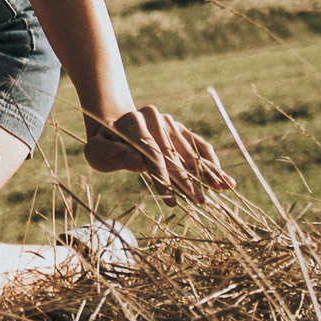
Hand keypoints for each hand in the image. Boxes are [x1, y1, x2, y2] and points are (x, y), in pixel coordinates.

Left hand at [84, 105, 234, 202]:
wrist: (112, 126)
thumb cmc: (102, 145)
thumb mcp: (97, 151)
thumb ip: (115, 155)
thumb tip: (138, 161)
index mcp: (134, 123)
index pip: (152, 155)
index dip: (163, 179)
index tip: (172, 200)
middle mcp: (154, 118)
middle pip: (175, 154)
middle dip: (188, 180)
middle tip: (201, 202)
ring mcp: (168, 122)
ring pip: (190, 150)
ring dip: (206, 170)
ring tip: (223, 188)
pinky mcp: (178, 128)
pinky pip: (197, 143)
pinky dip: (211, 160)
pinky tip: (223, 176)